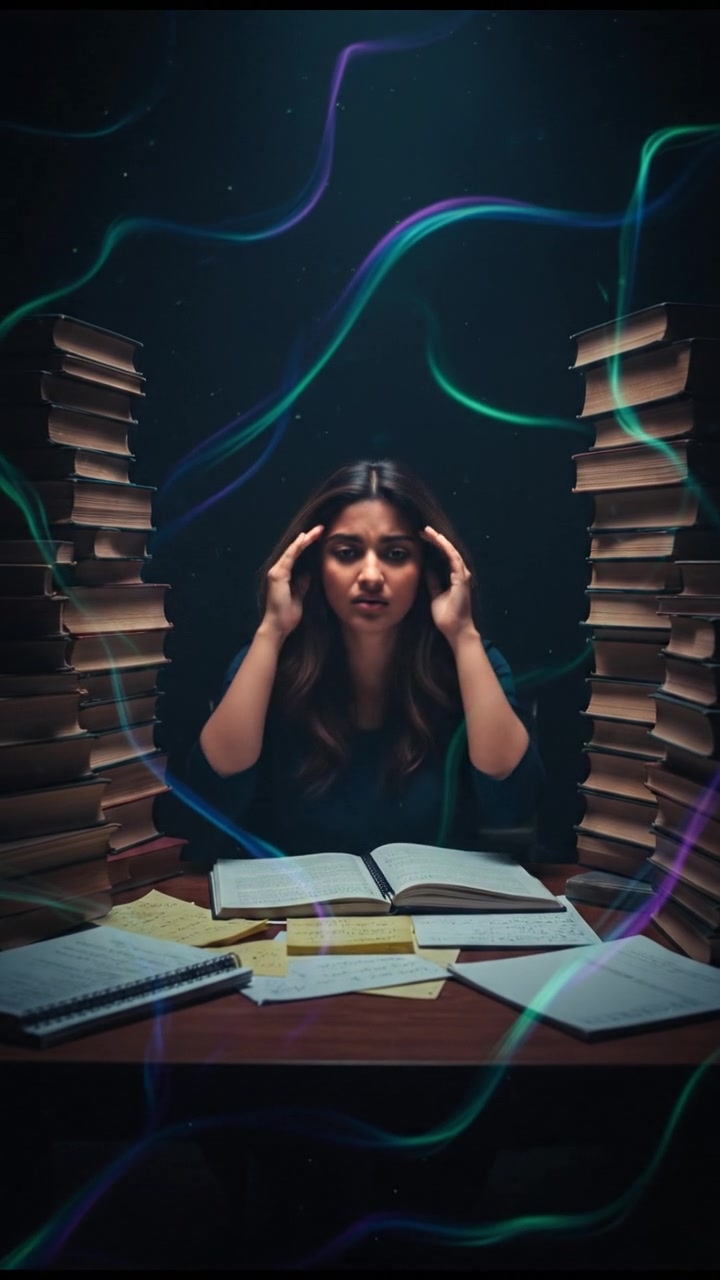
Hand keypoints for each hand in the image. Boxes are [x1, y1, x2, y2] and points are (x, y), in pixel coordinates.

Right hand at [262, 524, 323, 637]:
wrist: (279, 626)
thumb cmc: (288, 613)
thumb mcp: (299, 594)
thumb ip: (303, 582)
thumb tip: (310, 572)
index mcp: (283, 575)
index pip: (297, 556)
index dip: (308, 545)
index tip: (320, 536)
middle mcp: (278, 570)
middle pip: (294, 550)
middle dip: (308, 538)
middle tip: (320, 528)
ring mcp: (276, 572)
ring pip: (292, 551)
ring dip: (304, 540)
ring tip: (316, 531)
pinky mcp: (277, 575)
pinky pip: (289, 558)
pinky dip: (297, 547)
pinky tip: (304, 539)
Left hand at [421, 525, 475, 640]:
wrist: (454, 629)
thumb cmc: (446, 615)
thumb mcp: (435, 594)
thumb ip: (433, 581)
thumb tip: (427, 569)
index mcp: (454, 577)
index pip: (443, 556)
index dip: (433, 546)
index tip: (420, 538)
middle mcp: (460, 574)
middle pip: (447, 551)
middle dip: (435, 539)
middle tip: (423, 530)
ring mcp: (462, 575)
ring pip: (451, 551)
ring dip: (440, 540)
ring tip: (428, 531)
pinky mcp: (461, 579)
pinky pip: (454, 559)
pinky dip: (446, 548)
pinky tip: (438, 540)